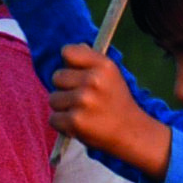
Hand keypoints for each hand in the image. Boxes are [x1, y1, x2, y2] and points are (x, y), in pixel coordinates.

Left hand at [48, 44, 171, 180]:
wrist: (130, 132)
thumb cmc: (117, 102)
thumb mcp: (111, 75)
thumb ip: (91, 61)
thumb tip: (70, 49)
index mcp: (103, 65)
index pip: (68, 52)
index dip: (68, 64)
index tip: (75, 73)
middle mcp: (93, 80)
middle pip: (57, 77)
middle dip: (65, 88)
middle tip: (81, 98)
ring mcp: (83, 101)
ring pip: (53, 99)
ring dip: (63, 107)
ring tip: (81, 112)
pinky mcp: (75, 121)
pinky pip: (53, 119)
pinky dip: (62, 124)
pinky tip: (79, 124)